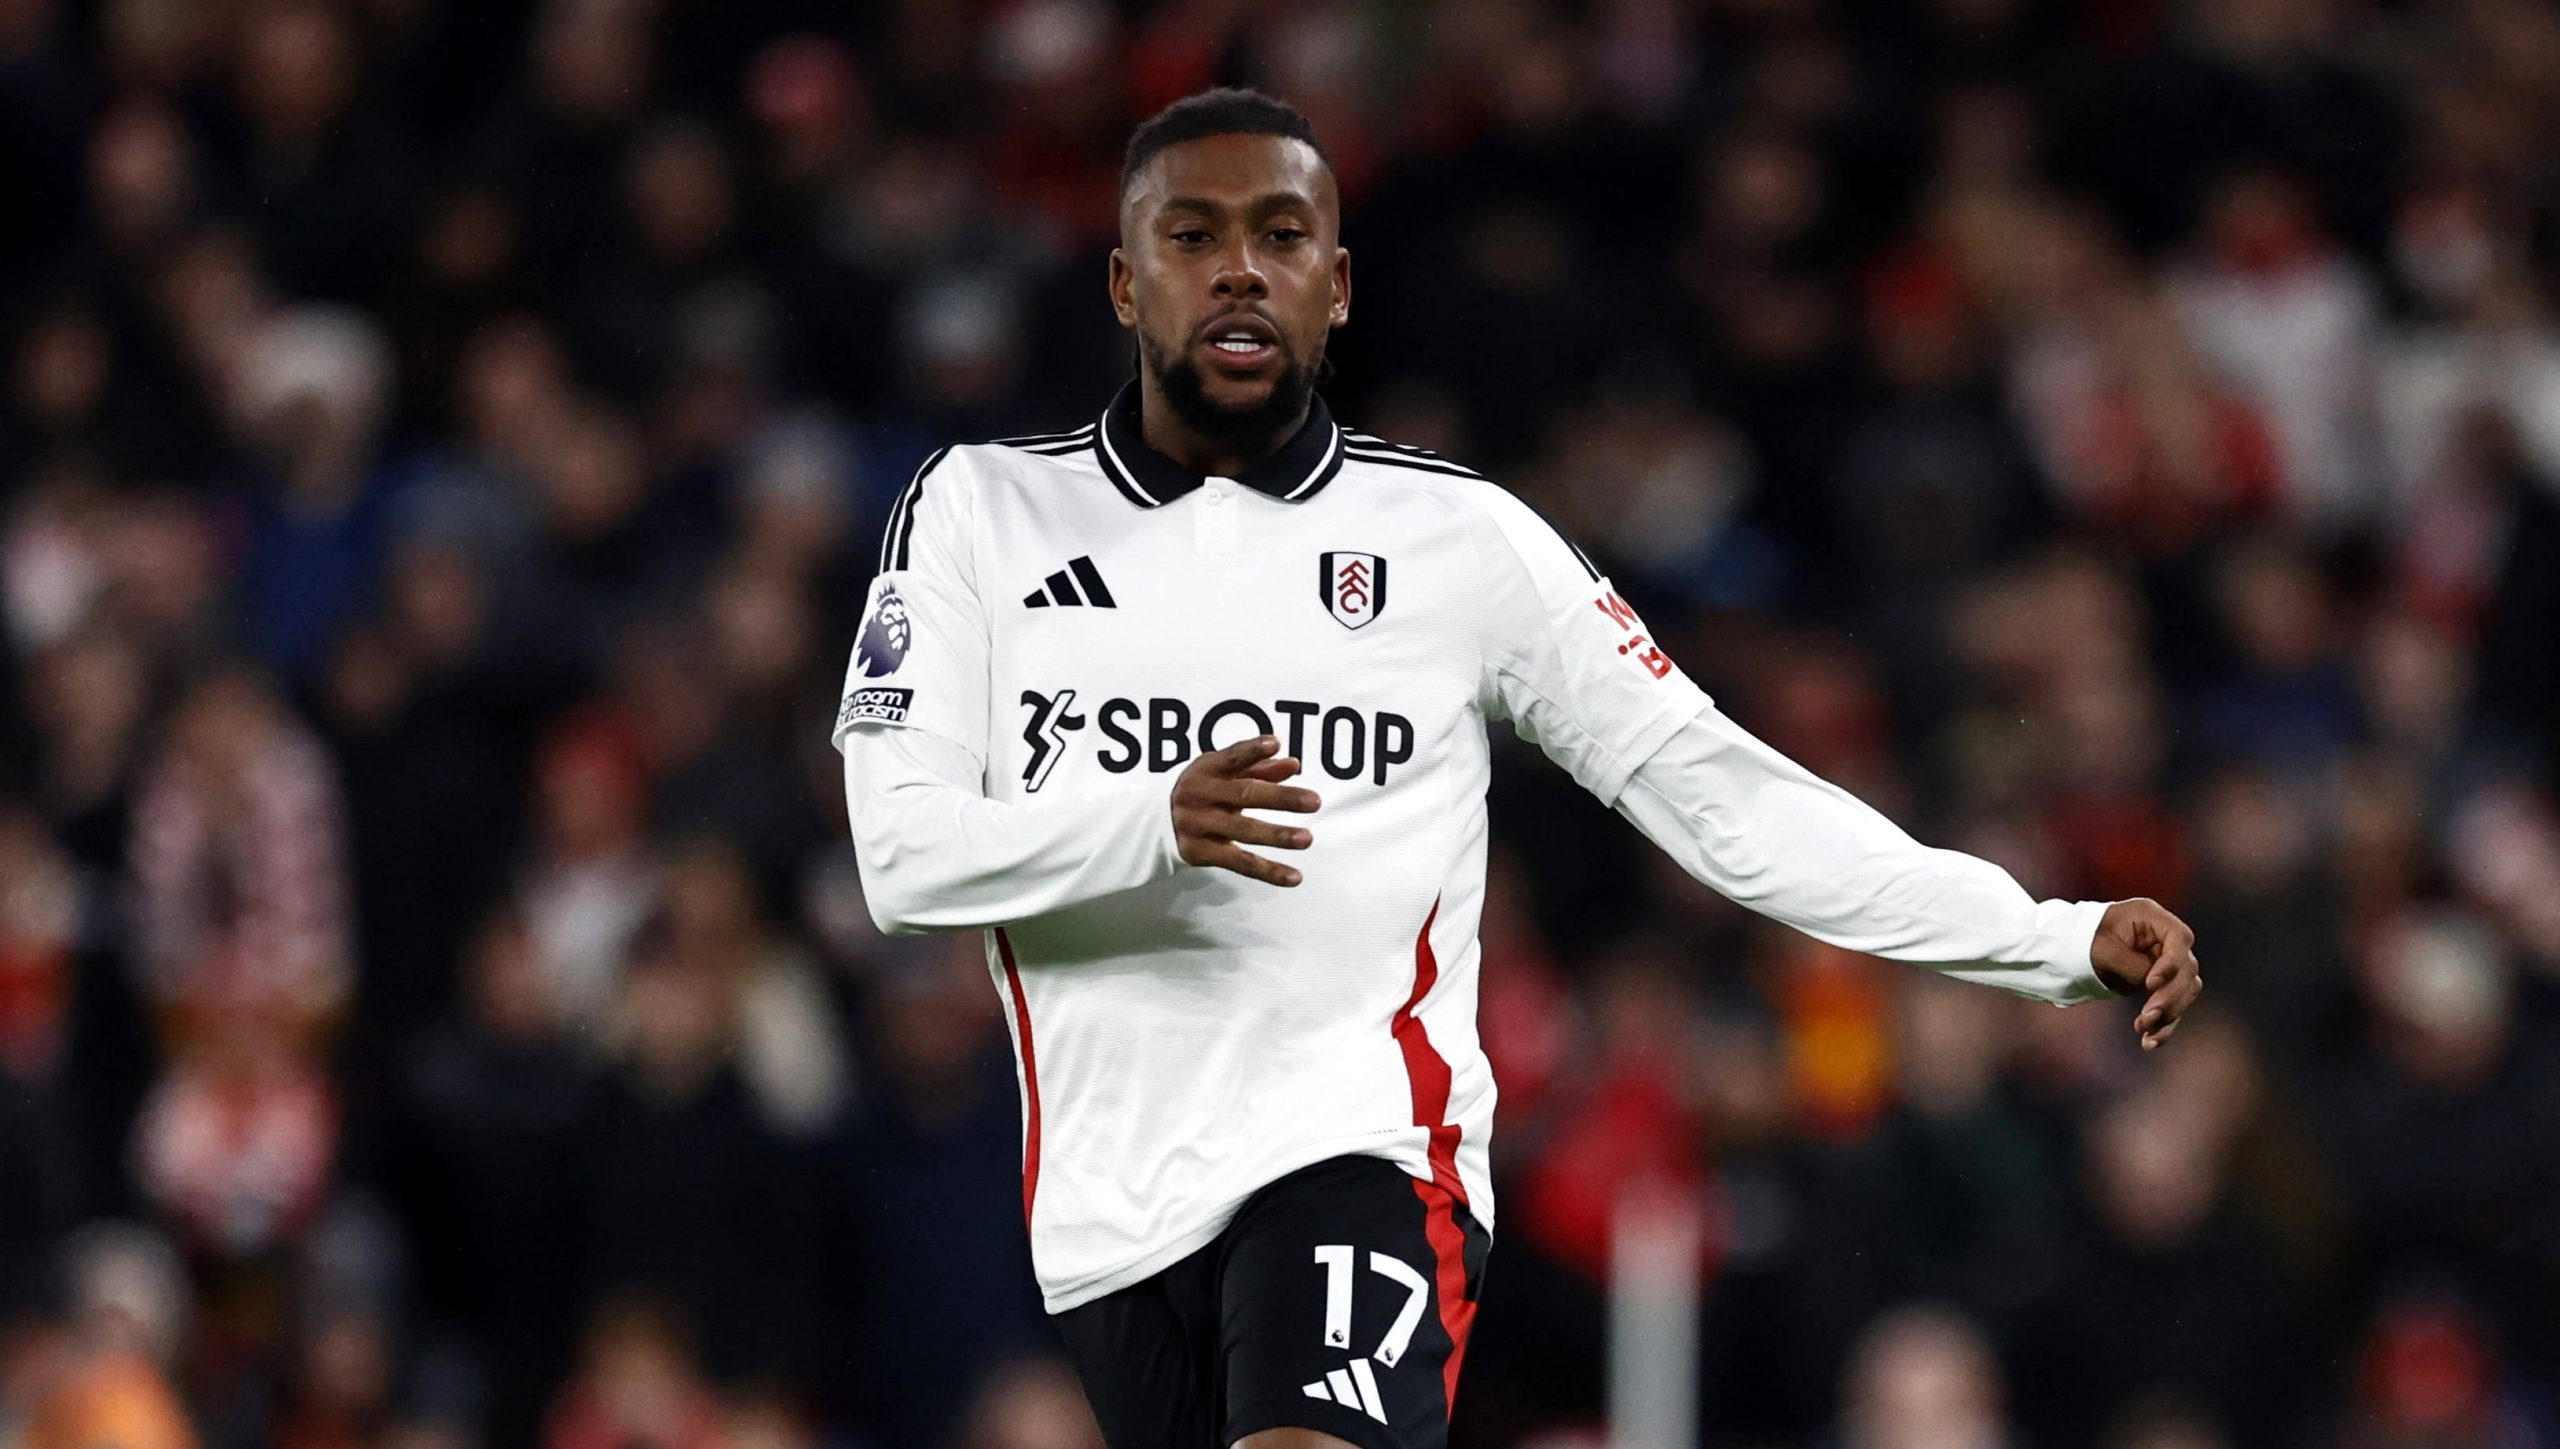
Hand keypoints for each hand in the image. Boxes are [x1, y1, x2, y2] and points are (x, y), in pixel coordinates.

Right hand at [1171, 736, 1321, 886]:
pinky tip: (1294, 877)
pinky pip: (1240, 863)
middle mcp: (1200, 795)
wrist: (1155, 822)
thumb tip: (1294, 764)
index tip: (1274, 743)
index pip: (1231, 757)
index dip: (1252, 750)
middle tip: (1314, 801)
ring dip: (1277, 835)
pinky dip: (1268, 872)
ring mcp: (1199, 825)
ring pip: (1243, 831)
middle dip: (1281, 797)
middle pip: (1244, 794)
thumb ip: (1259, 769)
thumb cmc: (1203, 791)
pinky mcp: (1201, 853)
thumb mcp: (1223, 774)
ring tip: (1307, 839)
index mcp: (1207, 770)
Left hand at [2090, 898, 2201, 1050]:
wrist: (2067, 951)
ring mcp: (2165, 962)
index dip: (2172, 963)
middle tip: (2147, 1017)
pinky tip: (2150, 1042)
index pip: (2179, 938)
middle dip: (2169, 997)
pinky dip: (2163, 1025)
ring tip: (2145, 1033)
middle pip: (2186, 969)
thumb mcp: (2103, 951)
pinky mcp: (2160, 985)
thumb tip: (2156, 988)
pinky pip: (2171, 1006)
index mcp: (2150, 916)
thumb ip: (2133, 966)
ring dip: (2169, 1015)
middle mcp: (2163, 938)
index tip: (2150, 984)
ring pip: (2184, 992)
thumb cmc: (2082, 941)